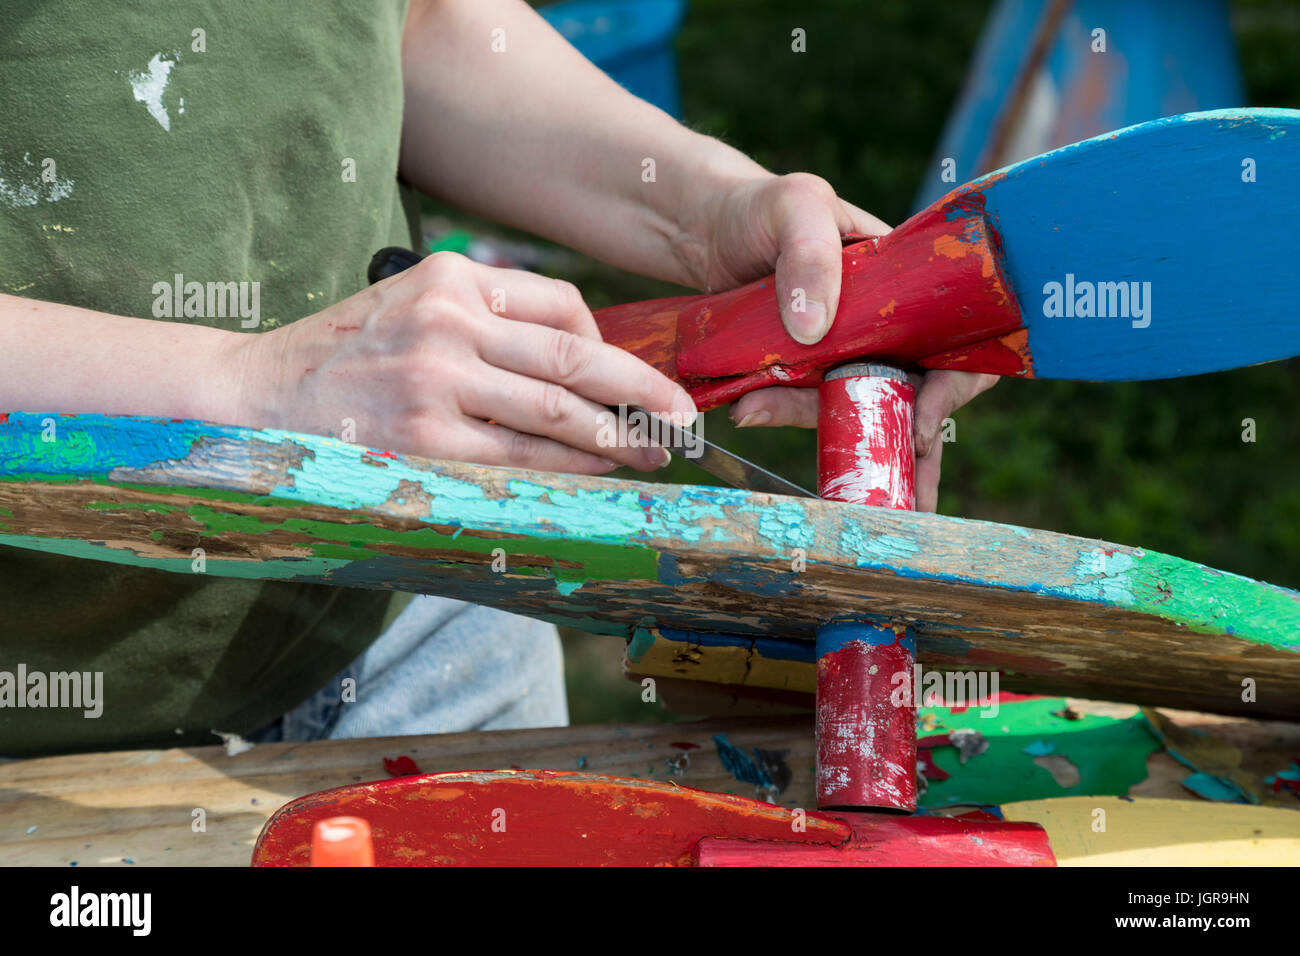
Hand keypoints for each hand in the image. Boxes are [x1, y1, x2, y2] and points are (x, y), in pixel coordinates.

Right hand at [235, 252, 695, 473]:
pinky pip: (520, 457)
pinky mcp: (424, 441)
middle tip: (683, 420)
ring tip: (652, 455)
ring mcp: (436, 382)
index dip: (614, 347)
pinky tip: (595, 476)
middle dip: (643, 393)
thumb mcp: (411, 305)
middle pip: (577, 358)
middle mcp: (448, 322)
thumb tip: (581, 360)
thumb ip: (486, 319)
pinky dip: (568, 468)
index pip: (562, 304)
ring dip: (618, 439)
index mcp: (451, 277)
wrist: (255, 398)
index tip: (636, 380)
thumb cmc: (343, 355)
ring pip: (558, 411)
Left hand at [684, 172, 997, 510]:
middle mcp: (887, 321)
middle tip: (893, 492)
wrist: (702, 223)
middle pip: (912, 390)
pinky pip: (805, 402)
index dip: (953, 390)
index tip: (922, 424)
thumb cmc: (762, 204)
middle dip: (905, 441)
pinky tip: (746, 409)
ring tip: (760, 414)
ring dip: (821, 425)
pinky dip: (779, 411)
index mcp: (909, 282)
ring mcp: (845, 349)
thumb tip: (816, 328)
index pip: (960, 343)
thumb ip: (811, 253)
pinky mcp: (803, 368)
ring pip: (855, 404)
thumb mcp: (795, 207)